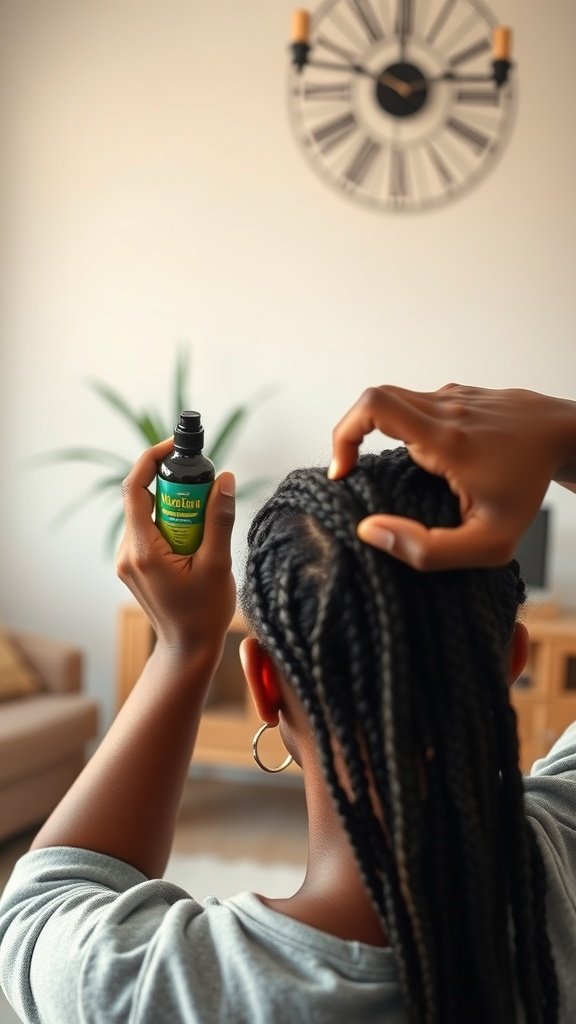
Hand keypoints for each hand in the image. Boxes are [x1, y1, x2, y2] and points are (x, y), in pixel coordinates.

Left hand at [117, 438, 235, 662]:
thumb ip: (219, 519)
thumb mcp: (218, 564)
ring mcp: (127, 561)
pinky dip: (173, 527)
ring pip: (149, 516)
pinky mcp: (134, 566)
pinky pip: (150, 532)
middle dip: (177, 491)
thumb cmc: (204, 614)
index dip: (152, 460)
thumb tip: (225, 479)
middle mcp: (127, 553)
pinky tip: (195, 546)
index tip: (175, 447)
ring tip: (205, 534)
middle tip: (207, 496)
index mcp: (144, 551)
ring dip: (177, 512)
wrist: (188, 650)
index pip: (135, 489)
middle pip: (145, 500)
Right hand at [329, 383, 575, 570]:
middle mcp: (444, 409)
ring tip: (393, 473)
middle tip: (355, 472)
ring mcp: (452, 396)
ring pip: (394, 403)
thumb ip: (429, 550)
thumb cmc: (529, 490)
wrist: (567, 436)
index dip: (344, 435)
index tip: (345, 471)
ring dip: (378, 433)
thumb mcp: (489, 543)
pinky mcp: (458, 394)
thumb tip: (371, 531)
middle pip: (373, 400)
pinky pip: (416, 405)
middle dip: (352, 435)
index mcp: (445, 439)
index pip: (373, 408)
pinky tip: (425, 461)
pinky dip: (404, 428)